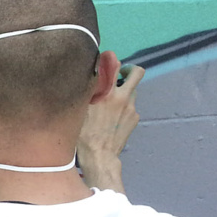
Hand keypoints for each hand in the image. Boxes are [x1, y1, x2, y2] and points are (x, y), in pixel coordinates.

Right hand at [79, 53, 142, 192]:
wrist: (100, 156)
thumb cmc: (83, 135)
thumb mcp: (79, 111)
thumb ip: (88, 92)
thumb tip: (90, 77)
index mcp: (107, 93)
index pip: (115, 64)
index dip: (111, 59)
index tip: (106, 62)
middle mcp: (123, 97)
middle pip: (137, 73)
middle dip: (129, 71)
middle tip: (120, 76)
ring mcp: (132, 108)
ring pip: (132, 91)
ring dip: (124, 91)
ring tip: (111, 102)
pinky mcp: (134, 118)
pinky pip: (131, 106)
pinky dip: (124, 107)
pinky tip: (112, 118)